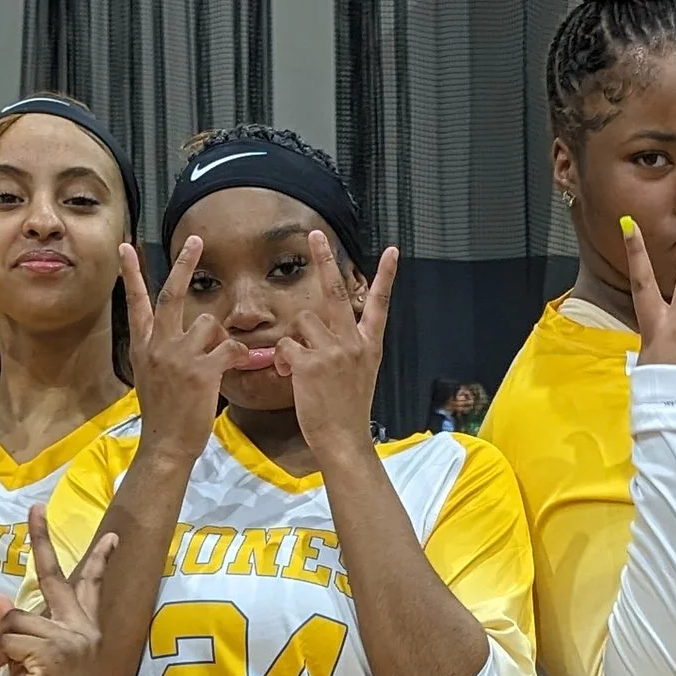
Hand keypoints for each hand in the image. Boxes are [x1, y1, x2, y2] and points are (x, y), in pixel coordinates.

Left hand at [0, 510, 117, 675]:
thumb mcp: (26, 662)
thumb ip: (20, 630)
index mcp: (84, 633)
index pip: (90, 589)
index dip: (97, 560)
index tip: (110, 537)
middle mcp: (83, 631)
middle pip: (56, 577)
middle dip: (41, 541)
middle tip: (34, 510)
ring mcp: (72, 639)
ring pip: (13, 618)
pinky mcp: (54, 651)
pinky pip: (8, 636)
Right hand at [121, 238, 245, 447]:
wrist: (165, 443)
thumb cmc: (163, 415)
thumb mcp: (149, 377)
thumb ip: (160, 352)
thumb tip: (178, 339)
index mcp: (143, 346)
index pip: (135, 302)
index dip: (131, 273)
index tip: (126, 248)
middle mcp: (157, 345)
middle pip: (172, 294)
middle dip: (184, 264)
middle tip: (195, 240)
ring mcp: (178, 356)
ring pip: (209, 323)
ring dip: (221, 337)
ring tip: (222, 359)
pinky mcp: (201, 370)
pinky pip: (230, 348)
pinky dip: (241, 355)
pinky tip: (241, 365)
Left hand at [279, 233, 398, 459]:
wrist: (345, 439)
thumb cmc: (347, 411)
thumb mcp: (361, 374)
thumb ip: (347, 349)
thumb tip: (319, 334)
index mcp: (370, 345)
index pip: (380, 303)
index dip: (386, 276)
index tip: (391, 251)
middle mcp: (354, 342)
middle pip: (335, 292)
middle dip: (324, 260)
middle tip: (314, 235)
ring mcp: (334, 351)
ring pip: (302, 321)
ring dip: (296, 341)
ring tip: (301, 368)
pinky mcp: (312, 362)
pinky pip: (287, 347)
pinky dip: (284, 362)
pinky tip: (293, 377)